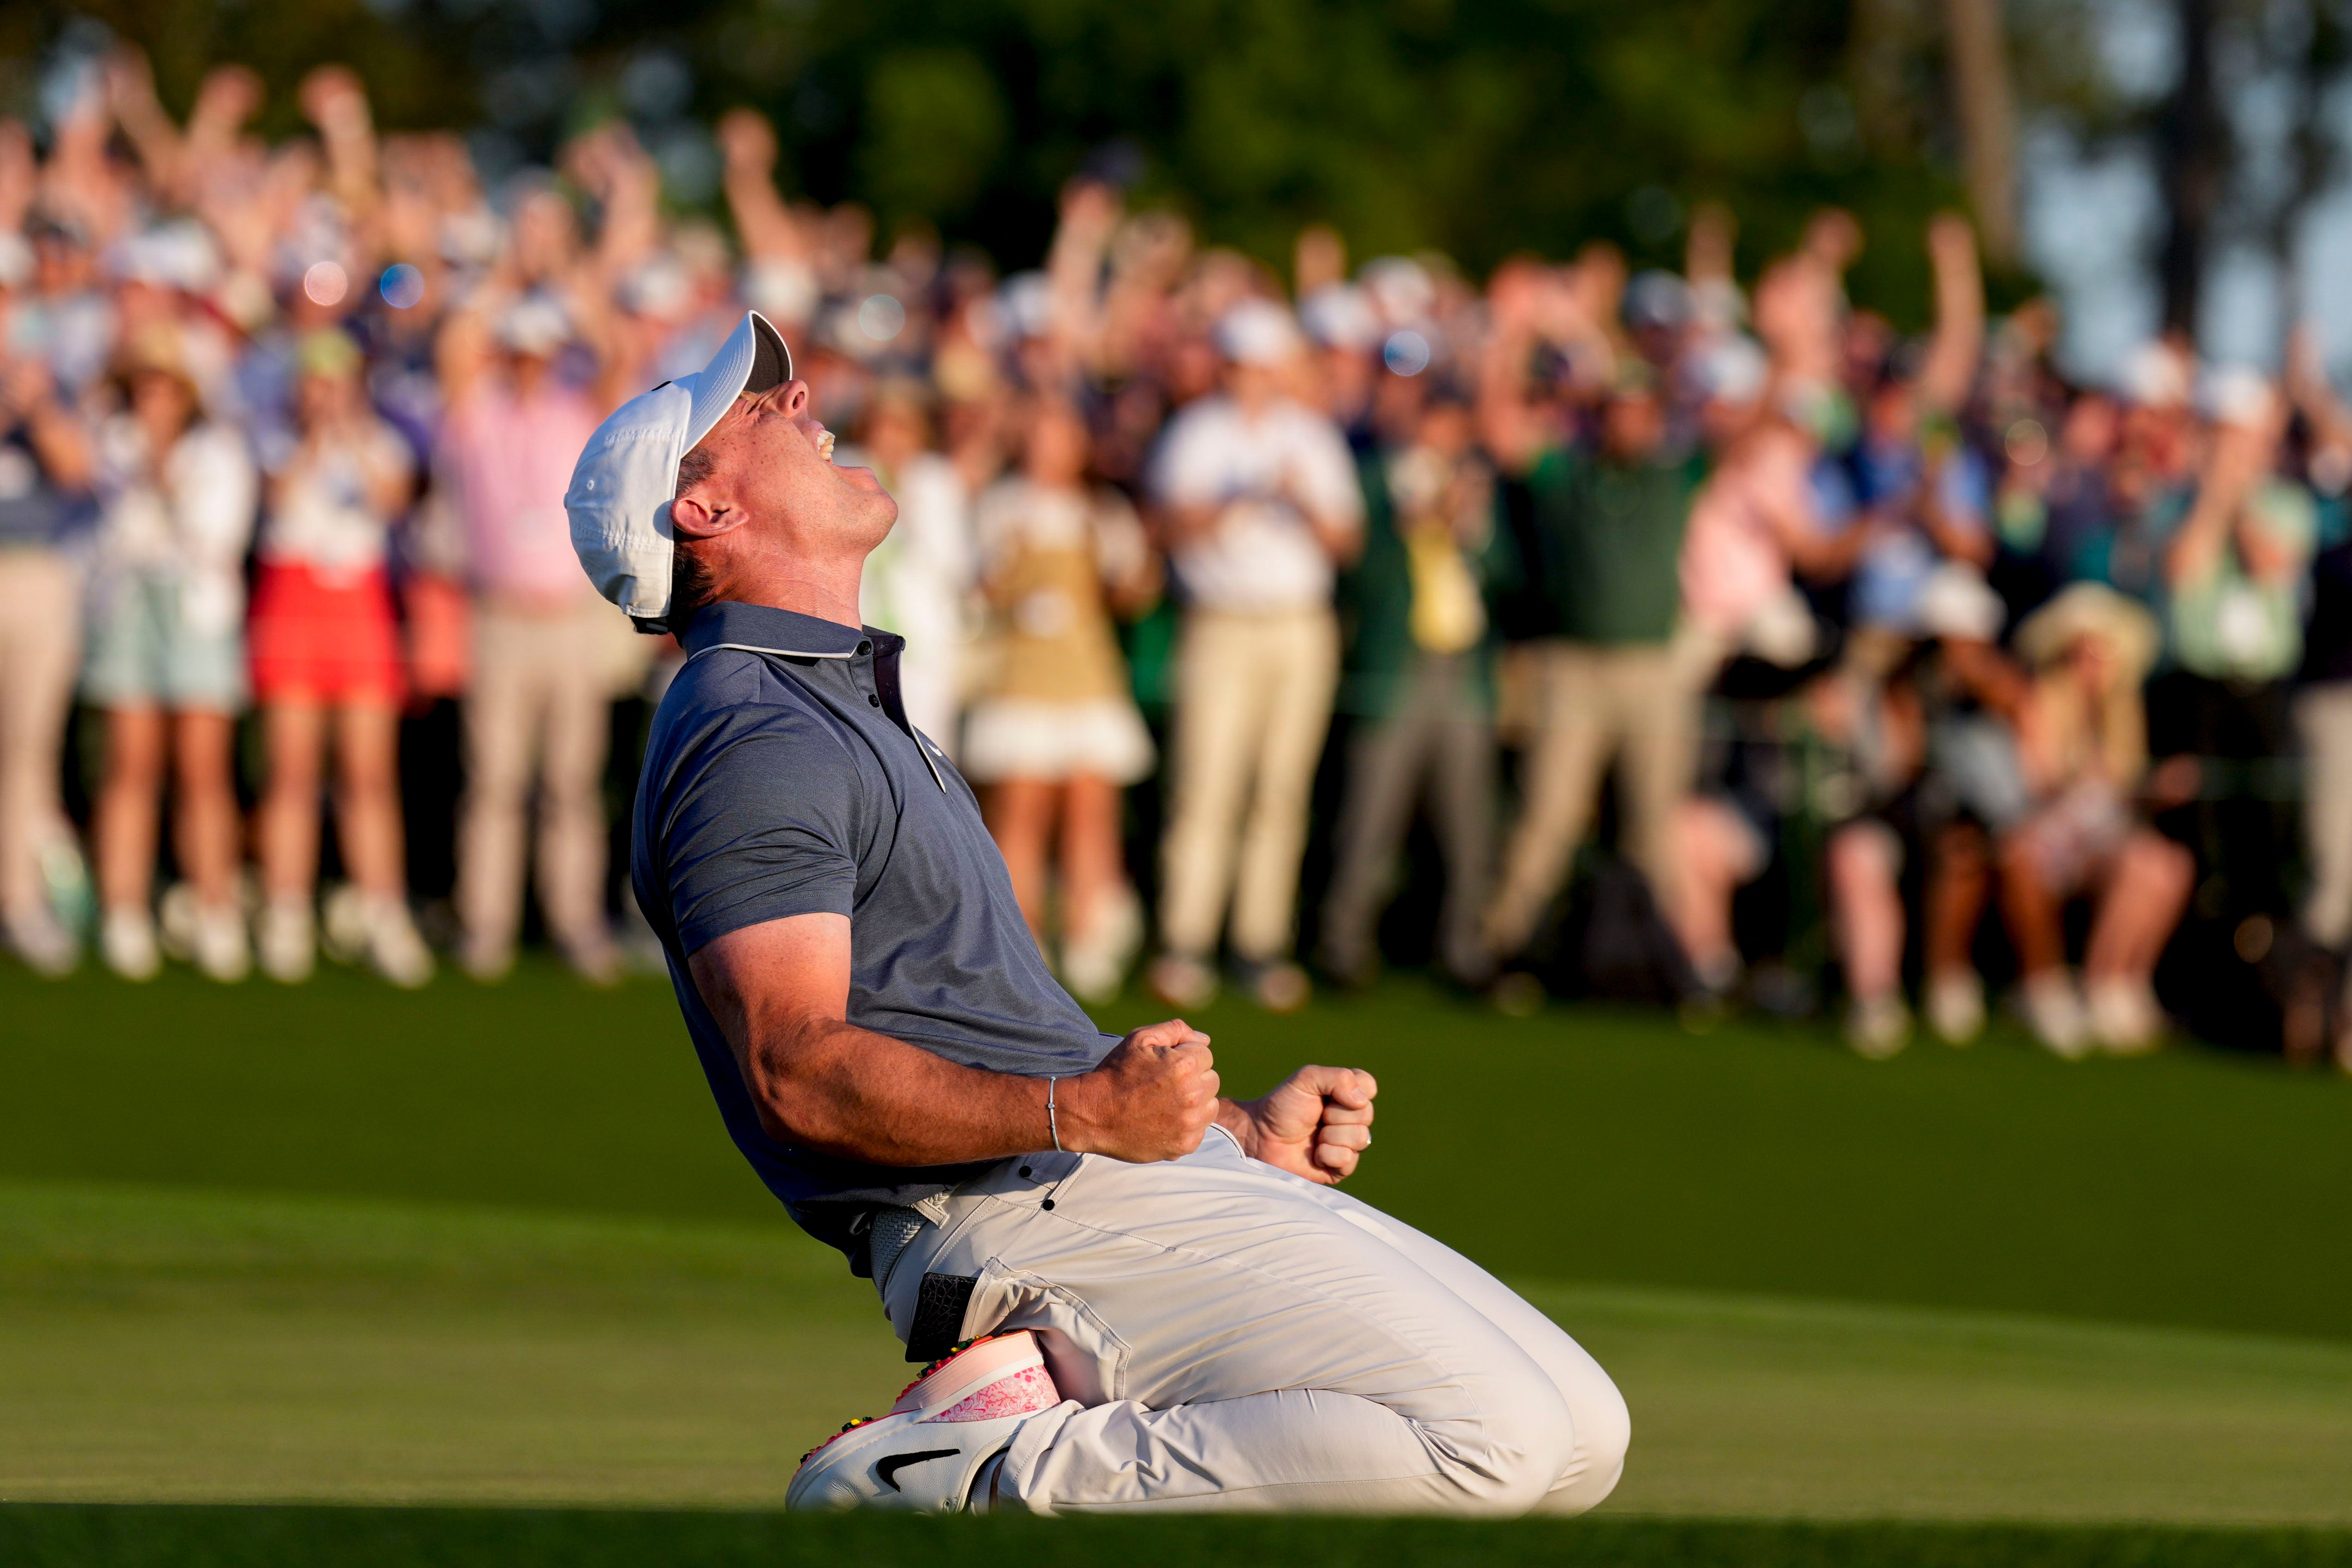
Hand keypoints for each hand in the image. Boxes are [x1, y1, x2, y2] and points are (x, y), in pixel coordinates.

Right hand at [1058, 1020, 1218, 1162]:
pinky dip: (1187, 1125)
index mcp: (1184, 1065)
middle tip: (1164, 1084)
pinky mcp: (1185, 1145)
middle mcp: (1192, 1095)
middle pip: (1211, 1080)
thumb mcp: (1139, 1039)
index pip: (1205, 1054)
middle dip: (1193, 1078)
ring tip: (1166, 1102)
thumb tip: (1206, 1039)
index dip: (1184, 1056)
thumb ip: (1176, 1030)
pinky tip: (1164, 1120)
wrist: (1092, 1114)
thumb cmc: (1116, 1072)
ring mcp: (1190, 1123)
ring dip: (1195, 1102)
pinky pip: (1200, 1129)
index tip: (1164, 1066)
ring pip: (1210, 1106)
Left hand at [1223, 1065, 1376, 1184]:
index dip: (1350, 1091)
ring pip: (1361, 1138)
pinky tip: (1314, 1154)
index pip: (1369, 1087)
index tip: (1326, 1095)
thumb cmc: (1282, 1106)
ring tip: (1314, 1137)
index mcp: (1346, 1094)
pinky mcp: (1340, 1168)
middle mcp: (1351, 1119)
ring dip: (1331, 1136)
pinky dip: (1328, 1155)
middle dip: (1335, 1115)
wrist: (1261, 1136)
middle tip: (1315, 1117)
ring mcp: (1347, 1144)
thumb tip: (1361, 1100)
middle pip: (1366, 1114)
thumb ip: (1338, 1078)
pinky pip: (1349, 1160)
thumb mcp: (1306, 1079)